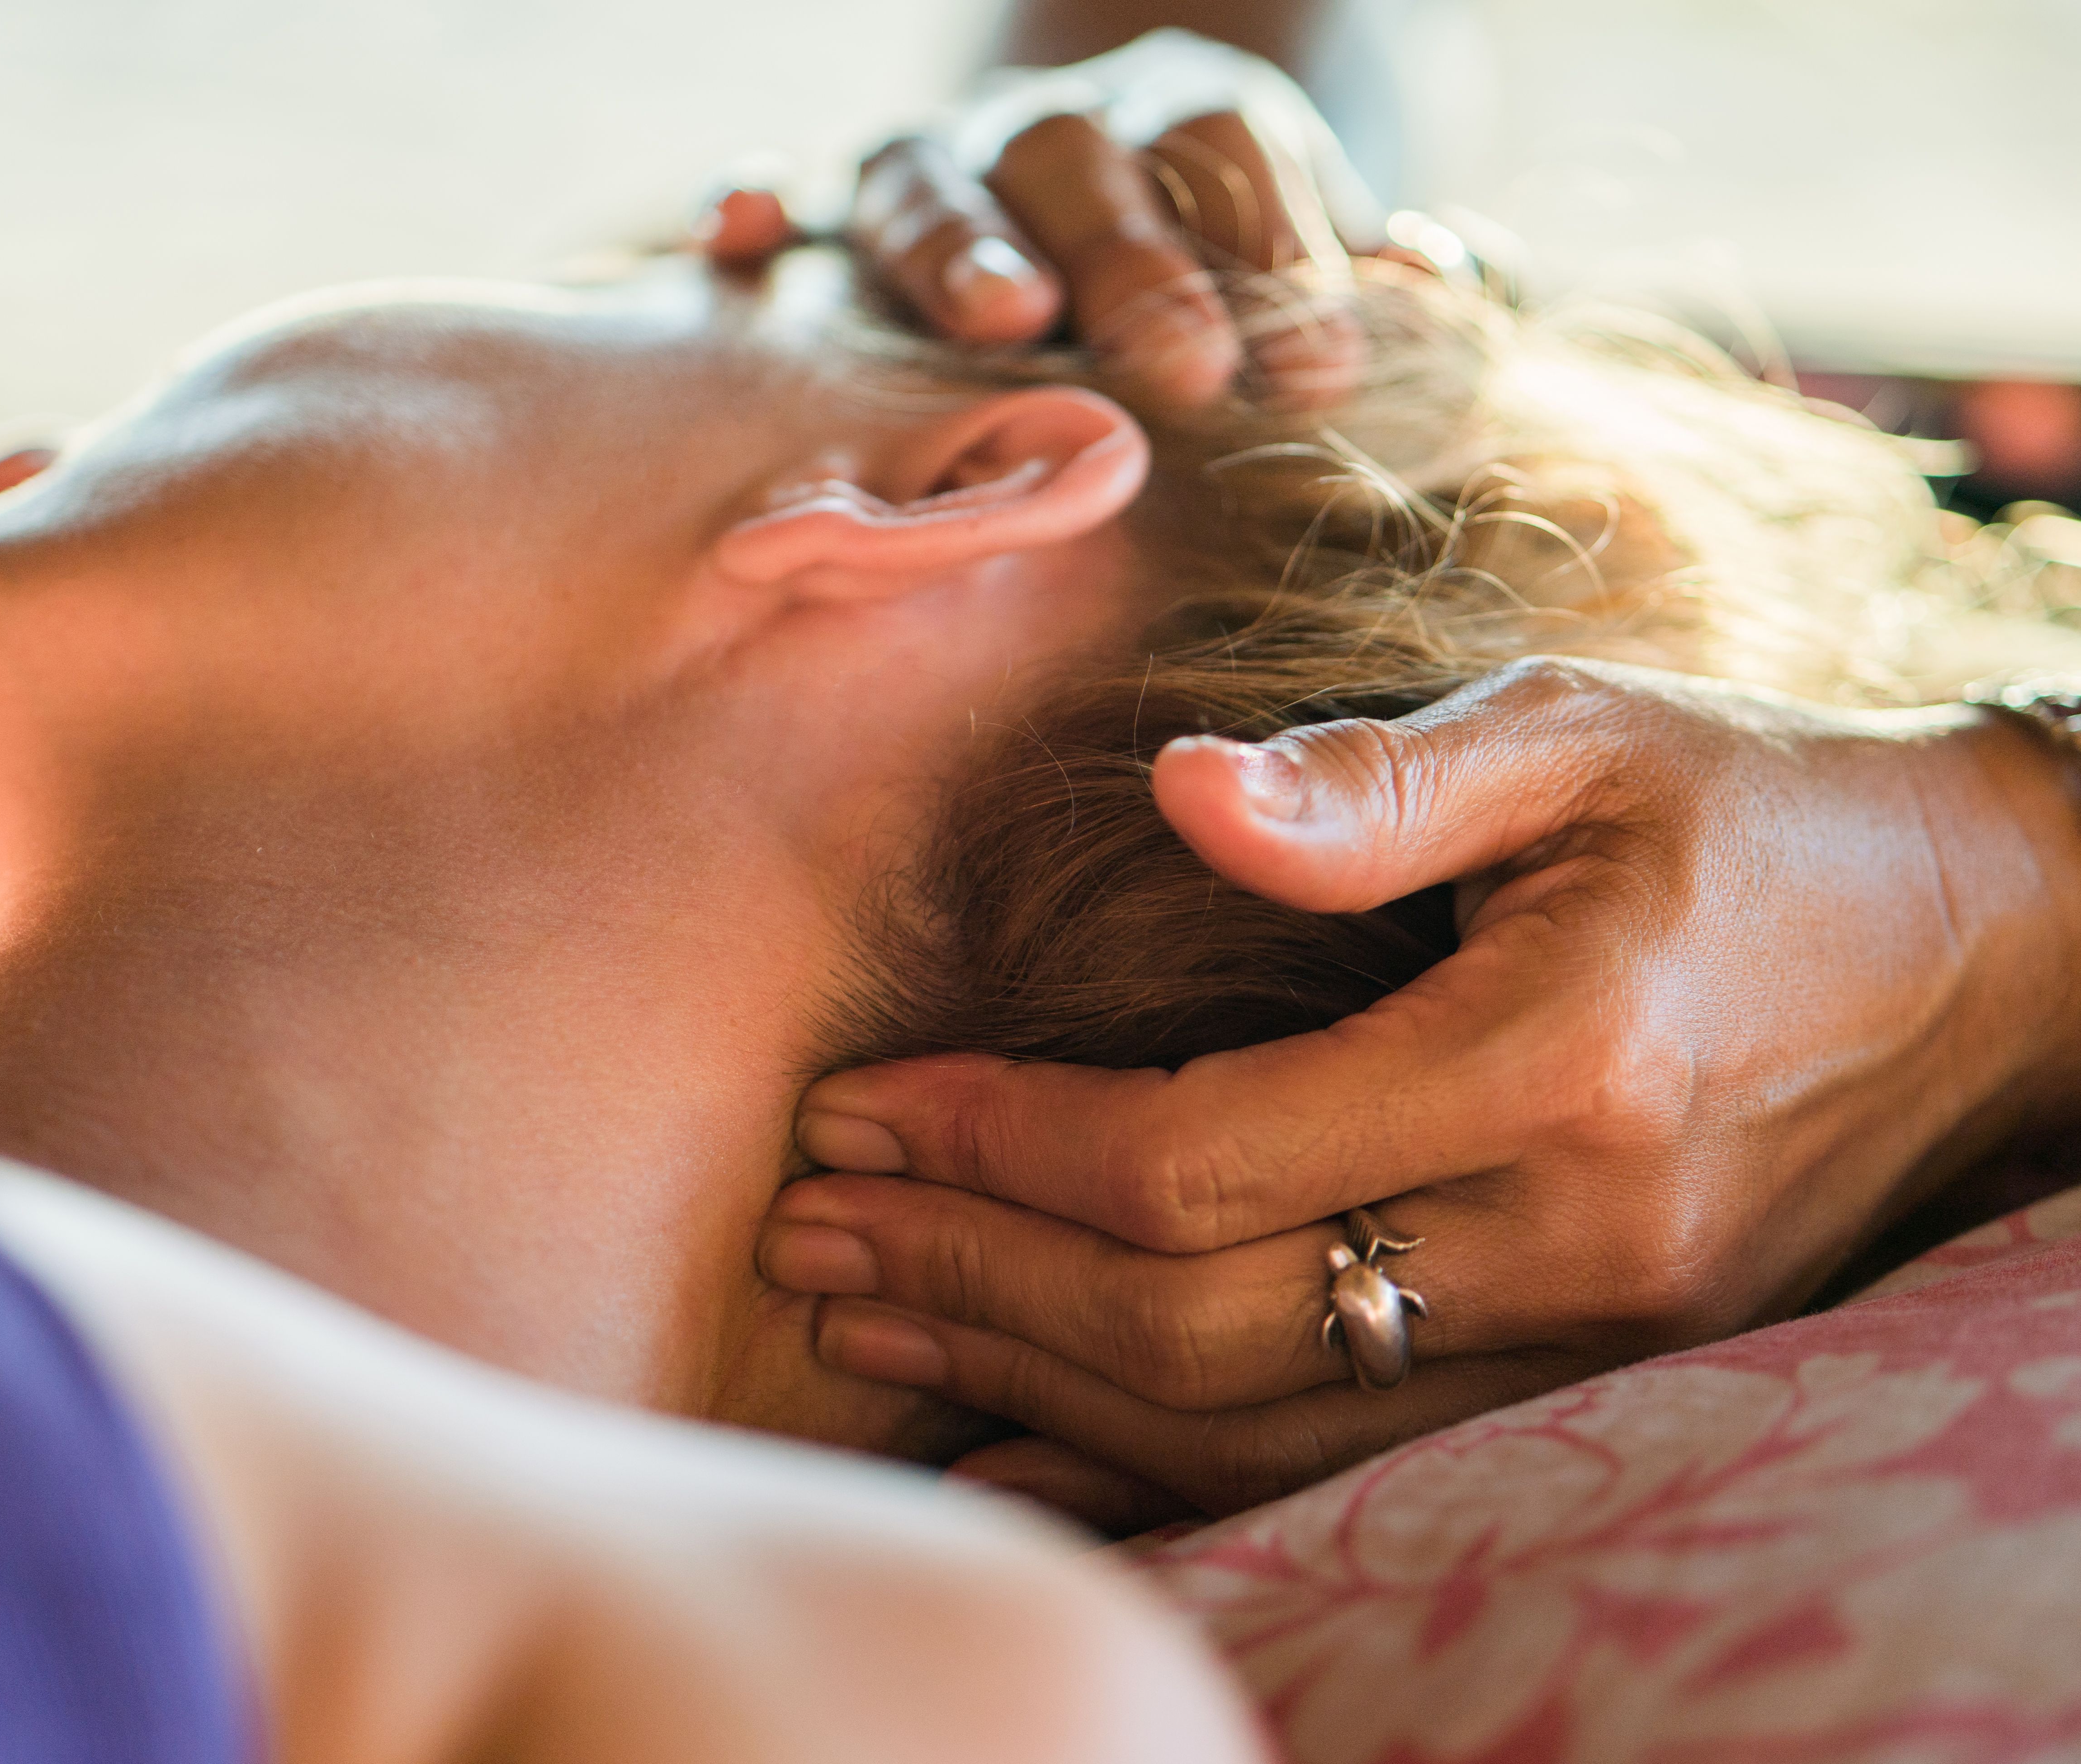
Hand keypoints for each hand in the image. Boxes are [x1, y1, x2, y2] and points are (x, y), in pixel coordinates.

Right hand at [698, 29, 1375, 405]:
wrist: (1100, 234)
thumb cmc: (1216, 293)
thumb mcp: (1312, 279)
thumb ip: (1382, 288)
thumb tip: (1449, 283)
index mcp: (1182, 125)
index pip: (1231, 156)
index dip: (1278, 251)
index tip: (1318, 369)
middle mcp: (1049, 131)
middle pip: (1080, 160)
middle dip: (1131, 260)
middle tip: (1180, 363)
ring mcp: (933, 169)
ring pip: (926, 178)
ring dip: (959, 243)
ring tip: (1006, 320)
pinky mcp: (825, 221)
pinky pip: (780, 204)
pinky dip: (753, 207)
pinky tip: (734, 234)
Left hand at [763, 658, 2080, 1527]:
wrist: (1978, 960)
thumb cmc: (1752, 821)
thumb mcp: (1584, 739)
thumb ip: (1379, 785)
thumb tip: (1184, 793)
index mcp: (1549, 1064)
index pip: (1195, 1160)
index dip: (1002, 1144)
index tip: (863, 1108)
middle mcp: (1568, 1237)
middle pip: (1191, 1319)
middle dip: (971, 1278)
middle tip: (803, 1232)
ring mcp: (1589, 1341)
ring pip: (1247, 1426)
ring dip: (1030, 1379)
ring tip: (862, 1325)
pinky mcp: (1593, 1383)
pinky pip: (1335, 1469)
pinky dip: (1159, 1478)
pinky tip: (1021, 1455)